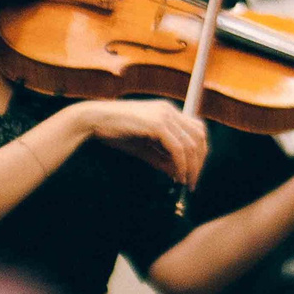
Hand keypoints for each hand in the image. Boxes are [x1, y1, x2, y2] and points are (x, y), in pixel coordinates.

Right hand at [83, 100, 207, 189]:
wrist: (94, 119)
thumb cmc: (115, 132)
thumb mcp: (143, 147)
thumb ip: (161, 158)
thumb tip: (178, 174)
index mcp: (167, 112)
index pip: (196, 130)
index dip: (199, 152)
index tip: (193, 171)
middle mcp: (169, 110)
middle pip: (199, 136)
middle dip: (199, 161)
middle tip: (192, 181)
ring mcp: (164, 115)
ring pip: (191, 144)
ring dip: (192, 167)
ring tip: (186, 182)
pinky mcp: (157, 124)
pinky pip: (178, 149)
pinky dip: (181, 165)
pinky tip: (177, 177)